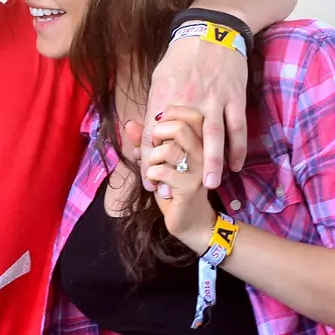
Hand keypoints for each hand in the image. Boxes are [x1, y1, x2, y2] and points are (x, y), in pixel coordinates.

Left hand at [141, 36, 247, 191]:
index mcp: (165, 97)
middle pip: (182, 142)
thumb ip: (155, 105)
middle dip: (177, 170)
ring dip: (213, 164)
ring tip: (210, 186)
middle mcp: (188, 102)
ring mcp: (214, 100)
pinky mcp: (234, 98)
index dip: (149, 161)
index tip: (147, 182)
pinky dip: (238, 148)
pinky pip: (238, 128)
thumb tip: (148, 130)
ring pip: (214, 138)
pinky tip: (236, 165)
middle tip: (173, 195)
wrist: (211, 30)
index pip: (154, 136)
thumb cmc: (181, 56)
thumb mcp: (158, 78)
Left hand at [143, 106, 217, 252]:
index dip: (168, 117)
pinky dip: (151, 176)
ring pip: (168, 149)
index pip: (190, 114)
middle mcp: (205, 153)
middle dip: (156, 137)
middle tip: (154, 151)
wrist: (191, 221)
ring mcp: (200, 170)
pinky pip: (162, 171)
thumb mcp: (159, 162)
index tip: (157, 133)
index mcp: (201, 142)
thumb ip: (146, 142)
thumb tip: (130, 123)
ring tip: (154, 171)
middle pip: (179, 127)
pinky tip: (155, 185)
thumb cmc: (174, 188)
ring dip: (152, 160)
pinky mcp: (190, 187)